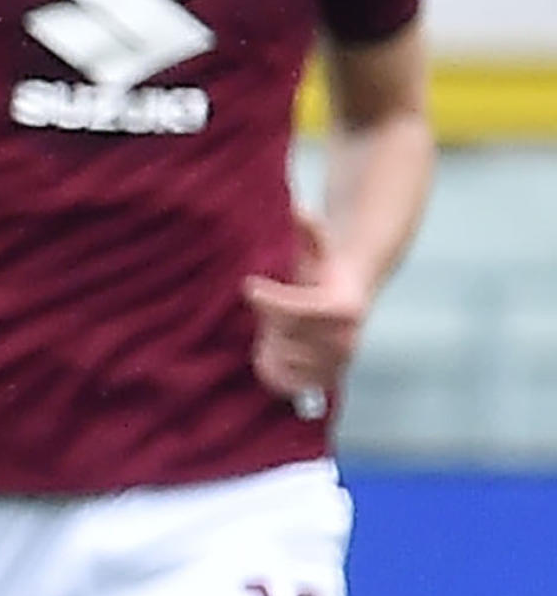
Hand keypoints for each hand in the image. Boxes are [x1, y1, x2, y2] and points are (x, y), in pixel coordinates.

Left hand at [245, 212, 368, 411]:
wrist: (348, 297)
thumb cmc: (324, 267)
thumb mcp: (318, 243)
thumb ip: (310, 227)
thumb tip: (297, 210)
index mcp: (343, 309)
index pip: (299, 311)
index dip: (271, 300)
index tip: (248, 284)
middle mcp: (345, 341)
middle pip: (287, 337)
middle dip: (270, 322)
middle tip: (260, 306)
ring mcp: (336, 365)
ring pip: (285, 361)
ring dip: (271, 344)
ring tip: (269, 328)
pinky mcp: (325, 381)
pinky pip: (289, 385)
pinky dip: (273, 372)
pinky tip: (268, 350)